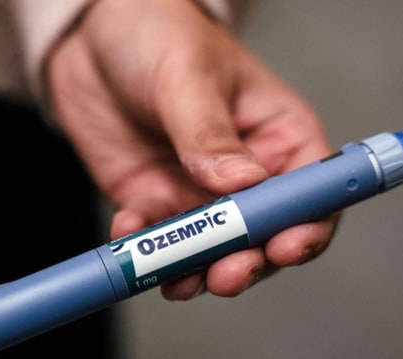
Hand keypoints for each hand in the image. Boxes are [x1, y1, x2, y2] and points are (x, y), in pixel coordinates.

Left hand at [48, 0, 339, 299]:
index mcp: (278, 137)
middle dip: (245, 263)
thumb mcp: (186, 75)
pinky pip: (154, 242)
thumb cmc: (158, 33)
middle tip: (224, 276)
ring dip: (196, 272)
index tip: (284, 247)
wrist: (90, 35)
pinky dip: (143, 250)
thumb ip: (209, 132)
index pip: (312, 194)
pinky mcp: (154, 202)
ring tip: (178, 281)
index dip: (307, 227)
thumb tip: (241, 184)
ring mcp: (198, 194)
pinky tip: (127, 231)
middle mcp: (245, 176)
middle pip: (262, 236)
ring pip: (210, 251)